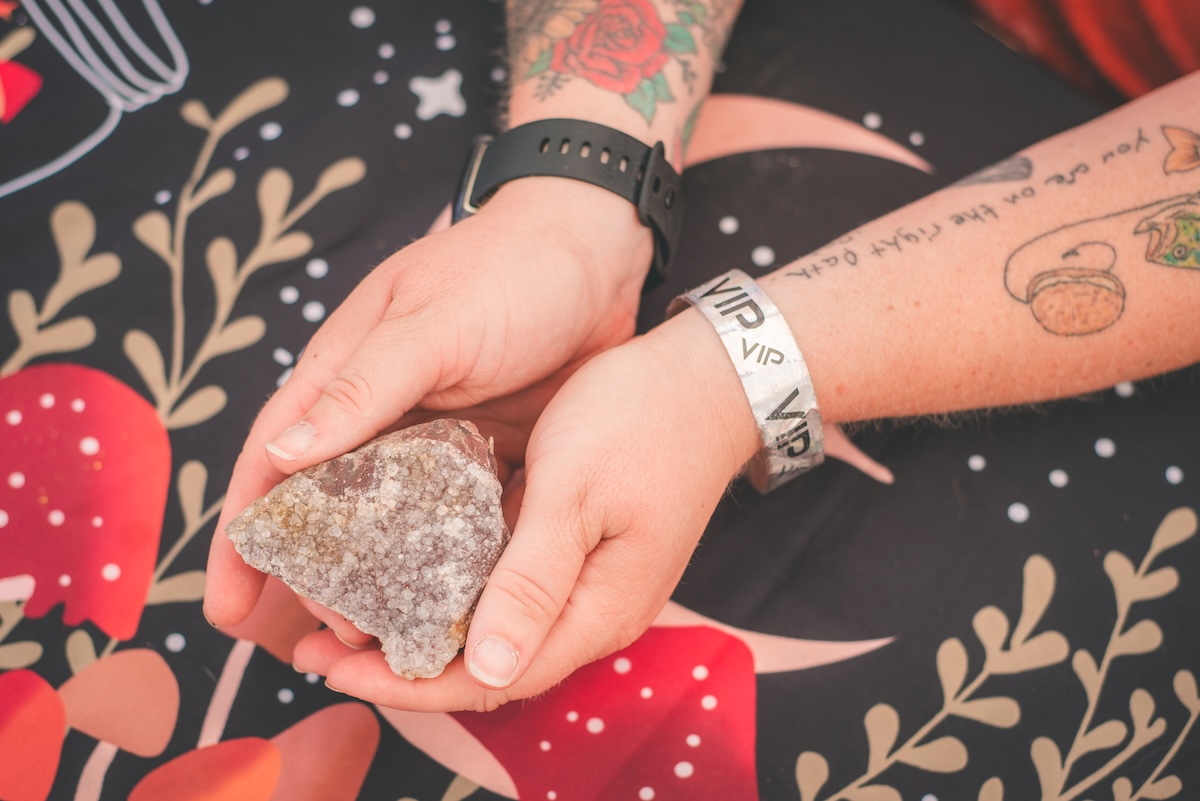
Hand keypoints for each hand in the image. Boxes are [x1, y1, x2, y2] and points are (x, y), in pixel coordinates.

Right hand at [204, 177, 652, 632]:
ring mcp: (440, 439)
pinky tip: (454, 609)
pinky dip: (449, 565)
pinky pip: (461, 523)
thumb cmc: (509, 268)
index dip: (246, 538)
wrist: (600, 249)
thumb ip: (362, 385)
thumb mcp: (433, 323)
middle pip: (331, 512)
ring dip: (382, 584)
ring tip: (384, 645)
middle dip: (315, 580)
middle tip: (324, 642)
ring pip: (395, 528)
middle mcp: (384, 414)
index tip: (229, 608)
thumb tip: (279, 453)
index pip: (274, 464)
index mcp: (348, 374)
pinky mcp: (491, 454)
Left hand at [291, 308, 760, 709]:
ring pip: (496, 628)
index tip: (332, 668)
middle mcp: (591, 610)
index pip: (491, 678)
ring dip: (426, 627)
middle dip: (403, 665)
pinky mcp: (579, 548)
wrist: (710, 379)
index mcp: (594, 609)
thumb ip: (533, 579)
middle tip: (319, 646)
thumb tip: (487, 667)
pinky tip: (411, 566)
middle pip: (489, 664)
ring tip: (351, 613)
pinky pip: (509, 585)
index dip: (408, 683)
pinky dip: (455, 587)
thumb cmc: (642, 422)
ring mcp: (587, 580)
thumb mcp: (575, 492)